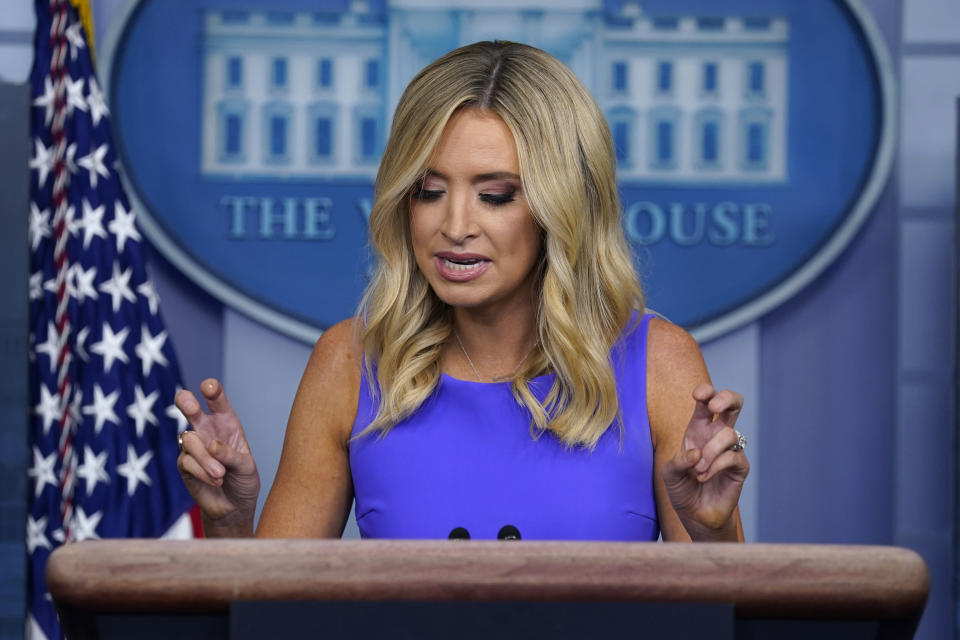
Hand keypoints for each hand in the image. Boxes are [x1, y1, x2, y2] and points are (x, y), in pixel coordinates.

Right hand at [176, 379, 259, 535]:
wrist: (233, 507)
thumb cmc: (243, 481)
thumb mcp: (246, 468)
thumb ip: (232, 456)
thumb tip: (211, 446)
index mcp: (226, 424)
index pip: (218, 402)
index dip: (213, 392)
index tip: (209, 386)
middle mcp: (207, 431)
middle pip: (190, 409)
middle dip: (187, 402)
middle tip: (187, 402)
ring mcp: (193, 447)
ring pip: (189, 440)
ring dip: (206, 459)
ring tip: (220, 474)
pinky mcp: (184, 464)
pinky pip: (186, 461)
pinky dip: (202, 472)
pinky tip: (215, 481)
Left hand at [661, 384, 748, 539]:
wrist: (695, 515)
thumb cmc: (682, 489)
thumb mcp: (670, 474)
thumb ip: (678, 461)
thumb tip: (696, 453)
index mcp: (698, 429)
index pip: (707, 402)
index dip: (706, 392)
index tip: (698, 395)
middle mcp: (716, 436)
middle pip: (733, 404)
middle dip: (726, 398)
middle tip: (714, 407)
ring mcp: (730, 449)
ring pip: (729, 433)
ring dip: (710, 450)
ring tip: (698, 469)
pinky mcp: (740, 467)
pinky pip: (732, 456)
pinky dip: (715, 466)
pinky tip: (704, 477)